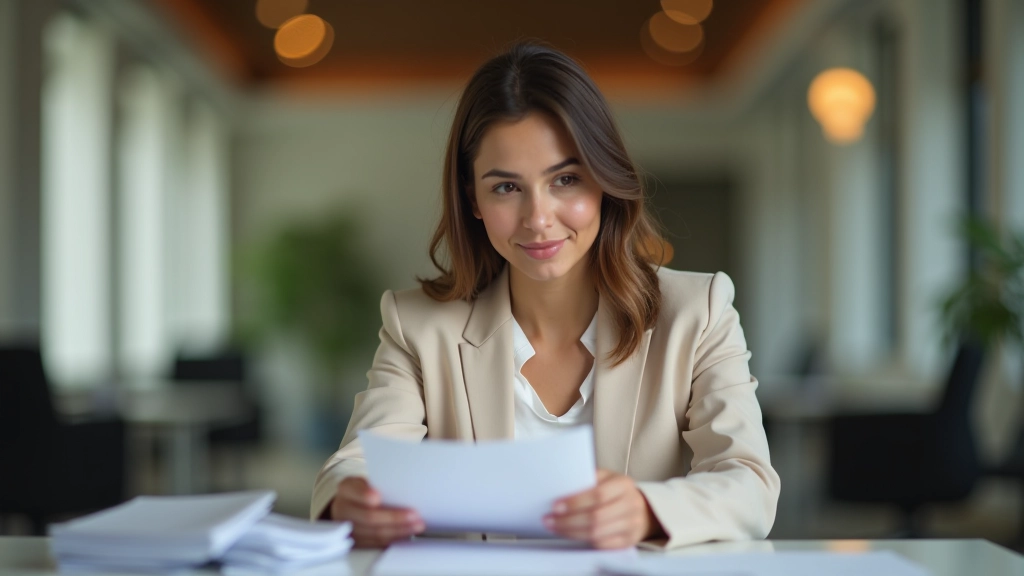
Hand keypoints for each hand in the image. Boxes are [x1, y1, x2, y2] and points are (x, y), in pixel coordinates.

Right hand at [329, 477, 424, 547]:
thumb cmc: (365, 490)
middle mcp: (343, 510)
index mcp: (346, 489)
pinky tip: (407, 534)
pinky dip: (394, 539)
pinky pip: (377, 543)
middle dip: (393, 517)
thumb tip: (402, 488)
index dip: (364, 495)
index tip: (378, 497)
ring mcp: (348, 529)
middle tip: (414, 515)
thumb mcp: (368, 480)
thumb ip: (380, 484)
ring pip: (375, 533)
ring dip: (399, 530)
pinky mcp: (357, 543)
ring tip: (416, 525)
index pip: (354, 491)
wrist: (352, 505)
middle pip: (368, 517)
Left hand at [544, 469, 661, 548]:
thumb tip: (560, 487)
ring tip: (554, 527)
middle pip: (596, 517)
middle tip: (549, 520)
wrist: (641, 507)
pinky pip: (602, 544)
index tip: (555, 506)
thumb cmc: (615, 490)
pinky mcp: (628, 541)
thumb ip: (587, 480)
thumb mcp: (605, 477)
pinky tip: (570, 534)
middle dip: (568, 520)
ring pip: (596, 533)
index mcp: (624, 483)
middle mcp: (631, 504)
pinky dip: (583, 540)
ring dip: (571, 532)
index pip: (598, 495)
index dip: (575, 502)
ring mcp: (632, 524)